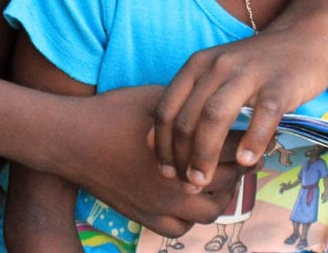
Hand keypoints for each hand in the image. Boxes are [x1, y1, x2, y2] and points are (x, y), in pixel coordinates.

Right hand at [58, 86, 248, 237]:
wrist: (74, 138)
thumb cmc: (115, 111)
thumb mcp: (157, 99)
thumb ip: (188, 106)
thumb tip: (214, 105)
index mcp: (187, 148)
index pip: (233, 146)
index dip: (247, 138)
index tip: (253, 131)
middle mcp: (181, 182)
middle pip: (228, 180)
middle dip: (239, 165)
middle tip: (242, 153)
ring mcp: (163, 204)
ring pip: (210, 211)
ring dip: (220, 194)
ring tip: (218, 176)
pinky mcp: (145, 216)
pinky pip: (181, 228)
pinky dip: (191, 216)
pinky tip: (190, 198)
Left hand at [149, 25, 327, 189]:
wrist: (301, 39)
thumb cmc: (253, 66)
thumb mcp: (214, 75)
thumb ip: (189, 102)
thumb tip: (155, 141)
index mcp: (198, 64)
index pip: (167, 108)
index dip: (162, 143)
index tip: (165, 170)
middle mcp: (217, 66)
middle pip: (188, 116)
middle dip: (182, 155)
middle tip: (186, 183)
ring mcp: (248, 73)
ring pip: (215, 115)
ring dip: (206, 153)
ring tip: (204, 180)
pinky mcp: (280, 83)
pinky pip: (263, 114)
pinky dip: (252, 139)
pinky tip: (247, 162)